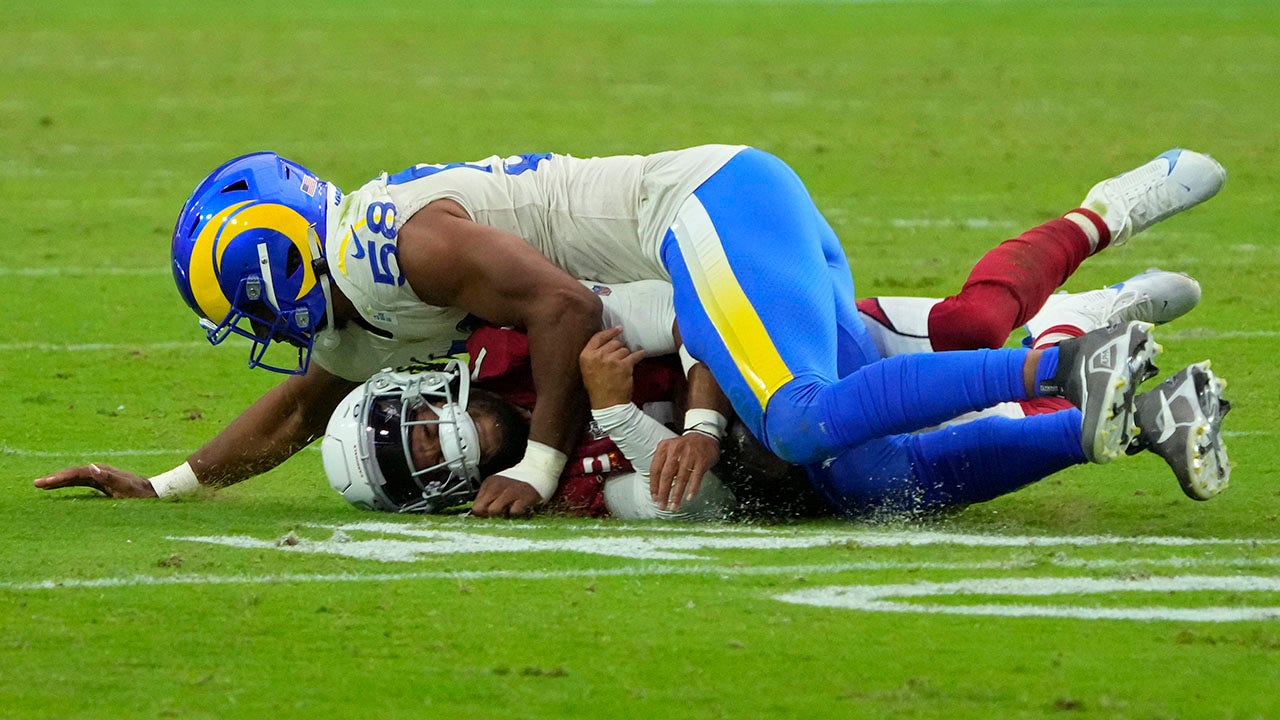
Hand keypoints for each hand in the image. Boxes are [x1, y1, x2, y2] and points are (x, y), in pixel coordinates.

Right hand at [33, 464, 158, 498]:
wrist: (152, 492)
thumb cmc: (139, 492)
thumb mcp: (125, 487)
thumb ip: (109, 477)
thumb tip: (91, 467)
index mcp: (102, 471)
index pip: (76, 473)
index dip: (60, 478)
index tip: (46, 482)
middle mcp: (99, 471)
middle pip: (72, 474)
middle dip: (54, 478)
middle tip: (36, 483)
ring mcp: (99, 477)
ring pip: (74, 478)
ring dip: (58, 481)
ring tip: (41, 485)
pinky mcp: (101, 483)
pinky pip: (79, 483)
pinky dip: (67, 485)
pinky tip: (58, 487)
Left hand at [470, 474, 540, 517]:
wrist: (538, 469)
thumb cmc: (519, 483)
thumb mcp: (499, 486)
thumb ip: (489, 498)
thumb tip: (481, 514)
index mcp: (489, 484)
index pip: (475, 507)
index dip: (482, 514)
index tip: (489, 516)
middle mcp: (497, 487)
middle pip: (480, 510)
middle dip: (488, 516)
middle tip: (499, 515)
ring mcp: (510, 492)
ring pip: (493, 511)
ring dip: (501, 516)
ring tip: (510, 512)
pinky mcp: (524, 498)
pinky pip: (513, 513)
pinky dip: (516, 515)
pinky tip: (520, 511)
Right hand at [579, 327, 644, 408]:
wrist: (607, 403)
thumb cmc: (597, 387)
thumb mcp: (587, 369)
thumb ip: (594, 355)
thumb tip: (607, 343)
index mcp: (586, 356)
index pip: (598, 337)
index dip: (609, 332)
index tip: (618, 329)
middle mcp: (598, 355)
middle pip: (614, 343)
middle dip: (618, 349)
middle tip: (618, 360)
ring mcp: (612, 360)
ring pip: (624, 350)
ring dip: (626, 356)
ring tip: (623, 366)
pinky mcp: (624, 365)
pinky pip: (634, 355)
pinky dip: (639, 355)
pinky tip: (641, 354)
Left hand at [650, 432, 719, 511]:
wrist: (705, 436)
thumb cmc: (685, 447)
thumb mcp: (670, 450)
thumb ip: (663, 464)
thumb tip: (658, 488)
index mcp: (664, 447)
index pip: (655, 470)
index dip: (654, 486)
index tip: (654, 498)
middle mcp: (675, 450)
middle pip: (666, 475)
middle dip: (663, 493)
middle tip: (662, 506)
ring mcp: (689, 455)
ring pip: (681, 478)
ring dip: (677, 495)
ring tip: (674, 506)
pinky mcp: (701, 460)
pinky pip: (696, 477)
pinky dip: (692, 489)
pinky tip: (689, 497)